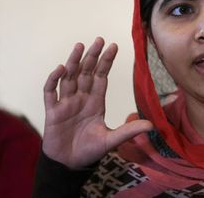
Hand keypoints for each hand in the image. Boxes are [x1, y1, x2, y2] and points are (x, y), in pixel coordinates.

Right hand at [42, 37, 152, 168]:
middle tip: (99, 39)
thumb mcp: (112, 140)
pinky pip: (51, 92)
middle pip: (86, 72)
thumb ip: (129, 131)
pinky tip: (60, 69)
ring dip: (73, 61)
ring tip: (79, 46)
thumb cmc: (90, 150)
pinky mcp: (53, 112)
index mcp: (96, 101)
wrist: (70, 165)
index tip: (113, 46)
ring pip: (69, 77)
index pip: (101, 76)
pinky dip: (54, 80)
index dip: (106, 61)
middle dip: (92, 56)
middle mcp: (81, 98)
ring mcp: (66, 103)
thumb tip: (152, 126)